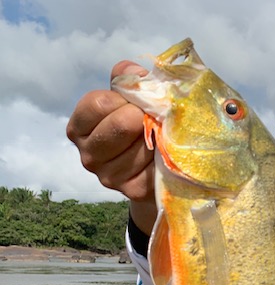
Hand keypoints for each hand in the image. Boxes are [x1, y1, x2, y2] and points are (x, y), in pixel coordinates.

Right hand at [66, 61, 157, 233]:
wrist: (157, 167)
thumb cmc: (140, 126)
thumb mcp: (131, 99)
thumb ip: (127, 80)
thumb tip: (133, 71)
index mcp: (79, 127)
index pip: (97, 103)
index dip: (123, 98)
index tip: (135, 102)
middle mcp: (88, 155)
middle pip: (118, 125)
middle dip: (142, 116)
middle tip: (153, 118)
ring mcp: (108, 177)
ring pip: (140, 146)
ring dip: (156, 137)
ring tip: (159, 137)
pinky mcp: (132, 190)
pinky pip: (153, 166)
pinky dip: (164, 156)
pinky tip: (163, 155)